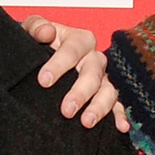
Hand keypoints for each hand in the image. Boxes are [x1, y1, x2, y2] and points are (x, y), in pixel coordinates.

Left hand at [24, 15, 130, 131]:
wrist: (42, 54)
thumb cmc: (39, 41)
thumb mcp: (33, 29)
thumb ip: (36, 27)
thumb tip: (46, 32)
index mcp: (79, 39)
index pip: (72, 50)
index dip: (59, 65)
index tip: (43, 81)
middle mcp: (94, 58)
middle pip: (93, 73)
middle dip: (80, 92)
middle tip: (66, 110)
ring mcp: (102, 77)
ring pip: (108, 90)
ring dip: (99, 106)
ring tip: (86, 122)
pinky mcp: (106, 93)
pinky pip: (117, 104)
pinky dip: (120, 115)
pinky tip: (121, 127)